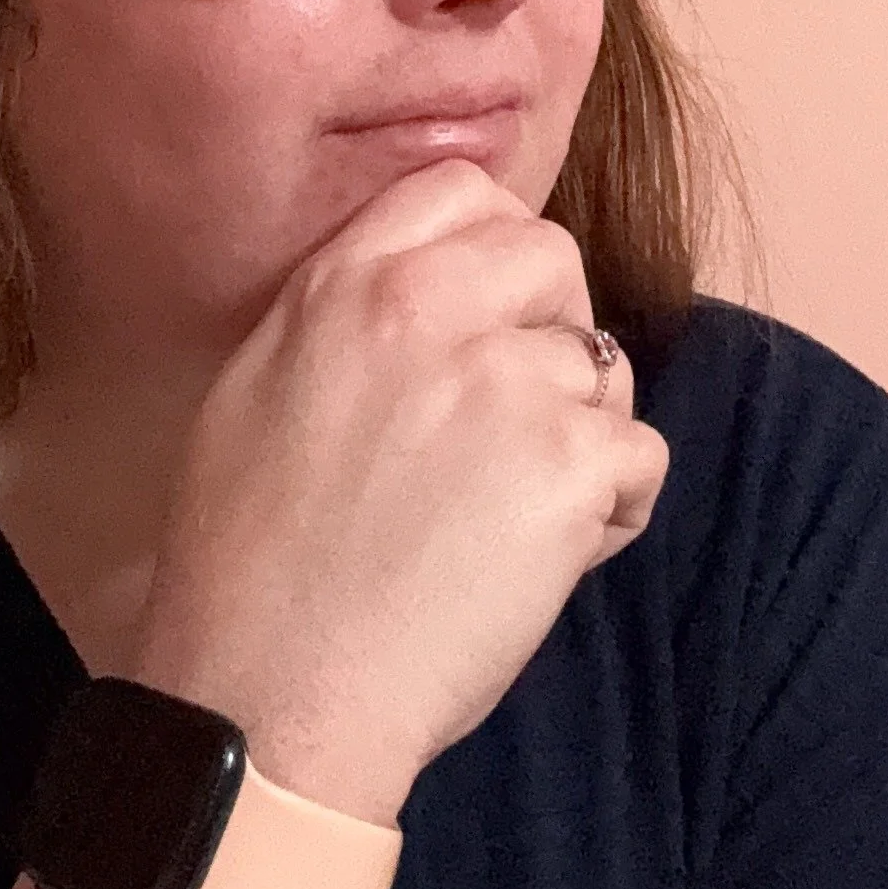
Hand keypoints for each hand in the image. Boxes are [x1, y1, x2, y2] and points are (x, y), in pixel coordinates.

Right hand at [127, 162, 668, 824]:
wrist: (270, 699)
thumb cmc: (248, 569)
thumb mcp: (259, 389)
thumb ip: (345, 314)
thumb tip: (428, 285)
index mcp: (344, 282)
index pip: (462, 189)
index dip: (492, 250)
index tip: (485, 316)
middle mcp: (428, 308)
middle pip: (554, 259)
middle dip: (553, 330)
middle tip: (510, 424)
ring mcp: (506, 381)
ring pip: (603, 367)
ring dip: (579, 435)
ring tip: (507, 518)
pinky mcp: (569, 465)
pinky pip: (638, 456)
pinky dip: (609, 511)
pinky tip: (541, 562)